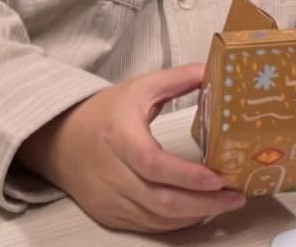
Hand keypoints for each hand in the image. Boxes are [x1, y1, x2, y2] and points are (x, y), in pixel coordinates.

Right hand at [16, 64, 244, 232]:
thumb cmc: (104, 111)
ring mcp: (108, 199)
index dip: (186, 175)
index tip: (218, 177)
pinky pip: (146, 226)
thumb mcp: (141, 86)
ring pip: (156, 218)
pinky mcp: (108, 214)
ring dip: (194, 215)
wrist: (59, 140)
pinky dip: (176, 223)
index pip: (152, 163)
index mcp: (120, 136)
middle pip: (159, 200)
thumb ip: (179, 78)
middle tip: (236, 196)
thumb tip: (216, 69)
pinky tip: (199, 212)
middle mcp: (112, 173)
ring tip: (226, 203)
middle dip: (203, 203)